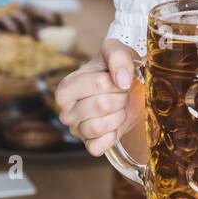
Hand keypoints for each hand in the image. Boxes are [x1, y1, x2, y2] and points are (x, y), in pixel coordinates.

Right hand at [54, 39, 140, 157]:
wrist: (131, 92)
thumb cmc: (117, 71)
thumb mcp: (117, 52)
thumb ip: (118, 57)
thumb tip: (122, 81)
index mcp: (66, 87)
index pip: (99, 84)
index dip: (116, 81)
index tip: (117, 79)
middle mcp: (66, 111)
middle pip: (102, 105)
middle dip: (120, 98)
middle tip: (120, 94)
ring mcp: (77, 131)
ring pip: (99, 127)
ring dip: (118, 116)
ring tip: (118, 107)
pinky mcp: (89, 146)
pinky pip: (99, 146)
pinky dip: (113, 135)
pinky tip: (116, 124)